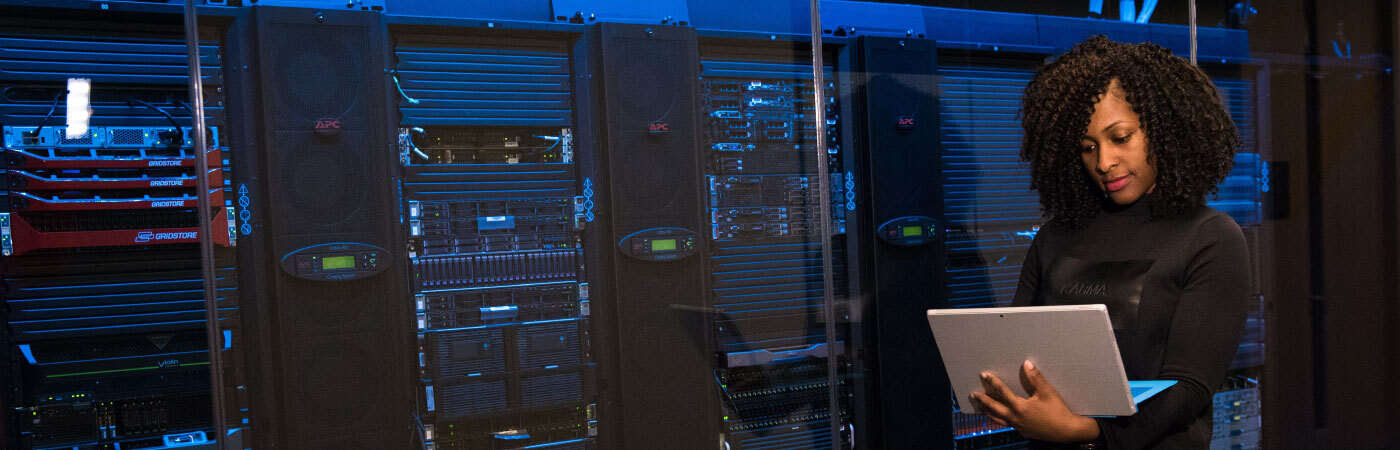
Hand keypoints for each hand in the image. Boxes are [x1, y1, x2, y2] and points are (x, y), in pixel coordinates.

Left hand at [969, 360, 1100, 442]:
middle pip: (994, 408)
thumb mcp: (1047, 392)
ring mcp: (1019, 426)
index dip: (993, 382)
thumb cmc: (1058, 411)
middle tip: (973, 394)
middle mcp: (1016, 418)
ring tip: (980, 407)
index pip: (1002, 392)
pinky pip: (1007, 424)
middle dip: (983, 400)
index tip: (984, 375)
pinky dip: (999, 420)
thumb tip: (1026, 363)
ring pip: (999, 419)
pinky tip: (999, 417)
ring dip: (989, 412)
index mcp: (1020, 407)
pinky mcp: (1023, 431)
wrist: (1067, 431)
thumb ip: (1035, 378)